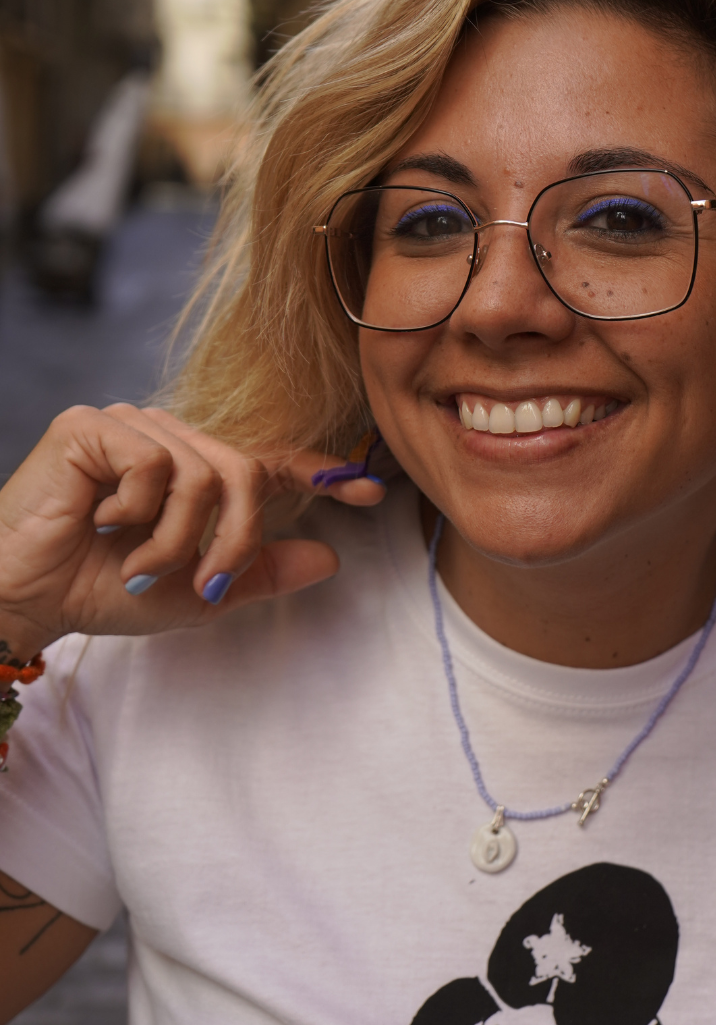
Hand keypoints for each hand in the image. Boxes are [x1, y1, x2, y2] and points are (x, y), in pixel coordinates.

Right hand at [0, 405, 385, 659]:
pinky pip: (154, 463)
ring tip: (138, 565)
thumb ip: (259, 572)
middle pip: (245, 472)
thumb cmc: (101, 590)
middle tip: (205, 584)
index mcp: (196, 471)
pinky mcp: (93, 425)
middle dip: (233, 540)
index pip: (268, 461)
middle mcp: (169, 438)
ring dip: (177, 539)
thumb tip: (331, 558)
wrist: (27, 599)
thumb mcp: (195, 592)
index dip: (320, 473)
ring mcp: (132, 425)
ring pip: (204, 472)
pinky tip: (102, 524)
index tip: (372, 491)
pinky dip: (137, 511)